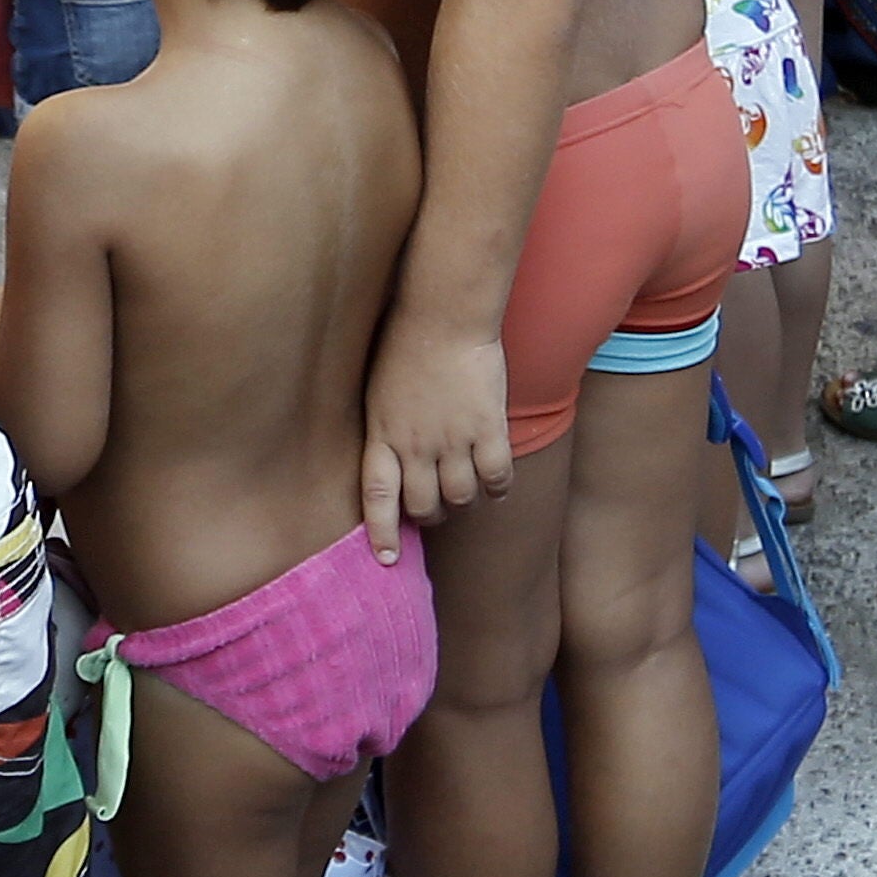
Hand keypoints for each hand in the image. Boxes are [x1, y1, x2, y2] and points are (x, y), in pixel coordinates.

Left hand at [361, 312, 514, 561]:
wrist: (444, 315)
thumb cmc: (405, 344)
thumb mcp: (378, 391)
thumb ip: (386, 428)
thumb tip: (394, 458)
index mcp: (382, 435)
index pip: (378, 498)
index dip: (382, 533)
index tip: (386, 560)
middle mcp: (415, 446)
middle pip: (424, 506)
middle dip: (429, 517)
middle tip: (435, 511)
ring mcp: (452, 440)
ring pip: (461, 497)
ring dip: (464, 502)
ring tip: (466, 493)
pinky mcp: (487, 429)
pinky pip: (496, 477)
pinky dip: (497, 488)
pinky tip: (497, 486)